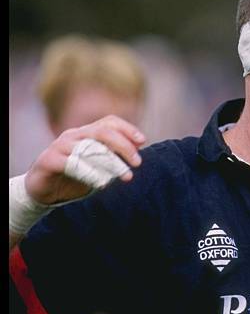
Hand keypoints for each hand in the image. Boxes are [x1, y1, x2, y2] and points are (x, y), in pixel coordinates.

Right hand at [24, 115, 145, 204]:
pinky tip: (101, 183)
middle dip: (123, 146)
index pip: (109, 122)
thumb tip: (137, 150)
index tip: (143, 141)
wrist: (43, 191)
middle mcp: (74, 135)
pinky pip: (71, 163)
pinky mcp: (48, 160)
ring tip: (126, 176)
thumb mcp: (98, 167)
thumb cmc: (75, 177)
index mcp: (87, 133)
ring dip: (111, 163)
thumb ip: (114, 158)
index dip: (127, 128)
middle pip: (102, 132)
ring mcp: (60, 146)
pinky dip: (89, 173)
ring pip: (89, 148)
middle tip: (137, 163)